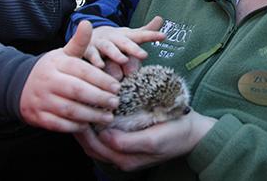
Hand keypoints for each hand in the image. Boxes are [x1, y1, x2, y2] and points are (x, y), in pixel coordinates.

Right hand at [20, 21, 120, 131]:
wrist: (19, 85)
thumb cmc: (52, 69)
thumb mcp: (64, 53)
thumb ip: (79, 42)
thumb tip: (87, 23)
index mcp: (57, 64)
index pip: (82, 71)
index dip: (101, 79)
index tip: (117, 86)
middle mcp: (48, 81)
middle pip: (77, 91)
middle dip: (99, 98)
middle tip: (116, 102)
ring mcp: (41, 100)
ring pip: (69, 109)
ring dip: (91, 115)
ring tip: (108, 117)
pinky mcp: (37, 116)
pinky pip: (58, 124)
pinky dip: (75, 126)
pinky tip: (88, 125)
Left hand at [75, 110, 216, 171]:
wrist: (194, 134)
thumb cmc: (176, 135)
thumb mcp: (153, 140)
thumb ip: (128, 142)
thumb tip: (104, 137)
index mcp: (125, 159)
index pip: (95, 146)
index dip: (83, 130)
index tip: (76, 111)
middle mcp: (122, 157)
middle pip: (92, 146)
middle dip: (80, 129)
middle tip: (72, 107)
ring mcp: (126, 150)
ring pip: (97, 142)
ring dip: (88, 128)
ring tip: (80, 109)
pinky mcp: (130, 140)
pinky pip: (107, 136)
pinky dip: (98, 126)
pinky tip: (96, 112)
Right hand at [84, 16, 164, 72]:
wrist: (87, 35)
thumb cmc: (115, 40)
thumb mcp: (130, 35)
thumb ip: (145, 31)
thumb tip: (160, 18)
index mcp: (126, 36)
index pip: (140, 36)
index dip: (151, 35)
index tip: (163, 36)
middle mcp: (114, 38)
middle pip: (125, 43)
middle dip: (134, 48)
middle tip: (144, 55)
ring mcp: (101, 43)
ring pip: (109, 48)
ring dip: (116, 54)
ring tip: (123, 60)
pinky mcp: (88, 50)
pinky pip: (92, 56)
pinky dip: (95, 60)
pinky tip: (100, 66)